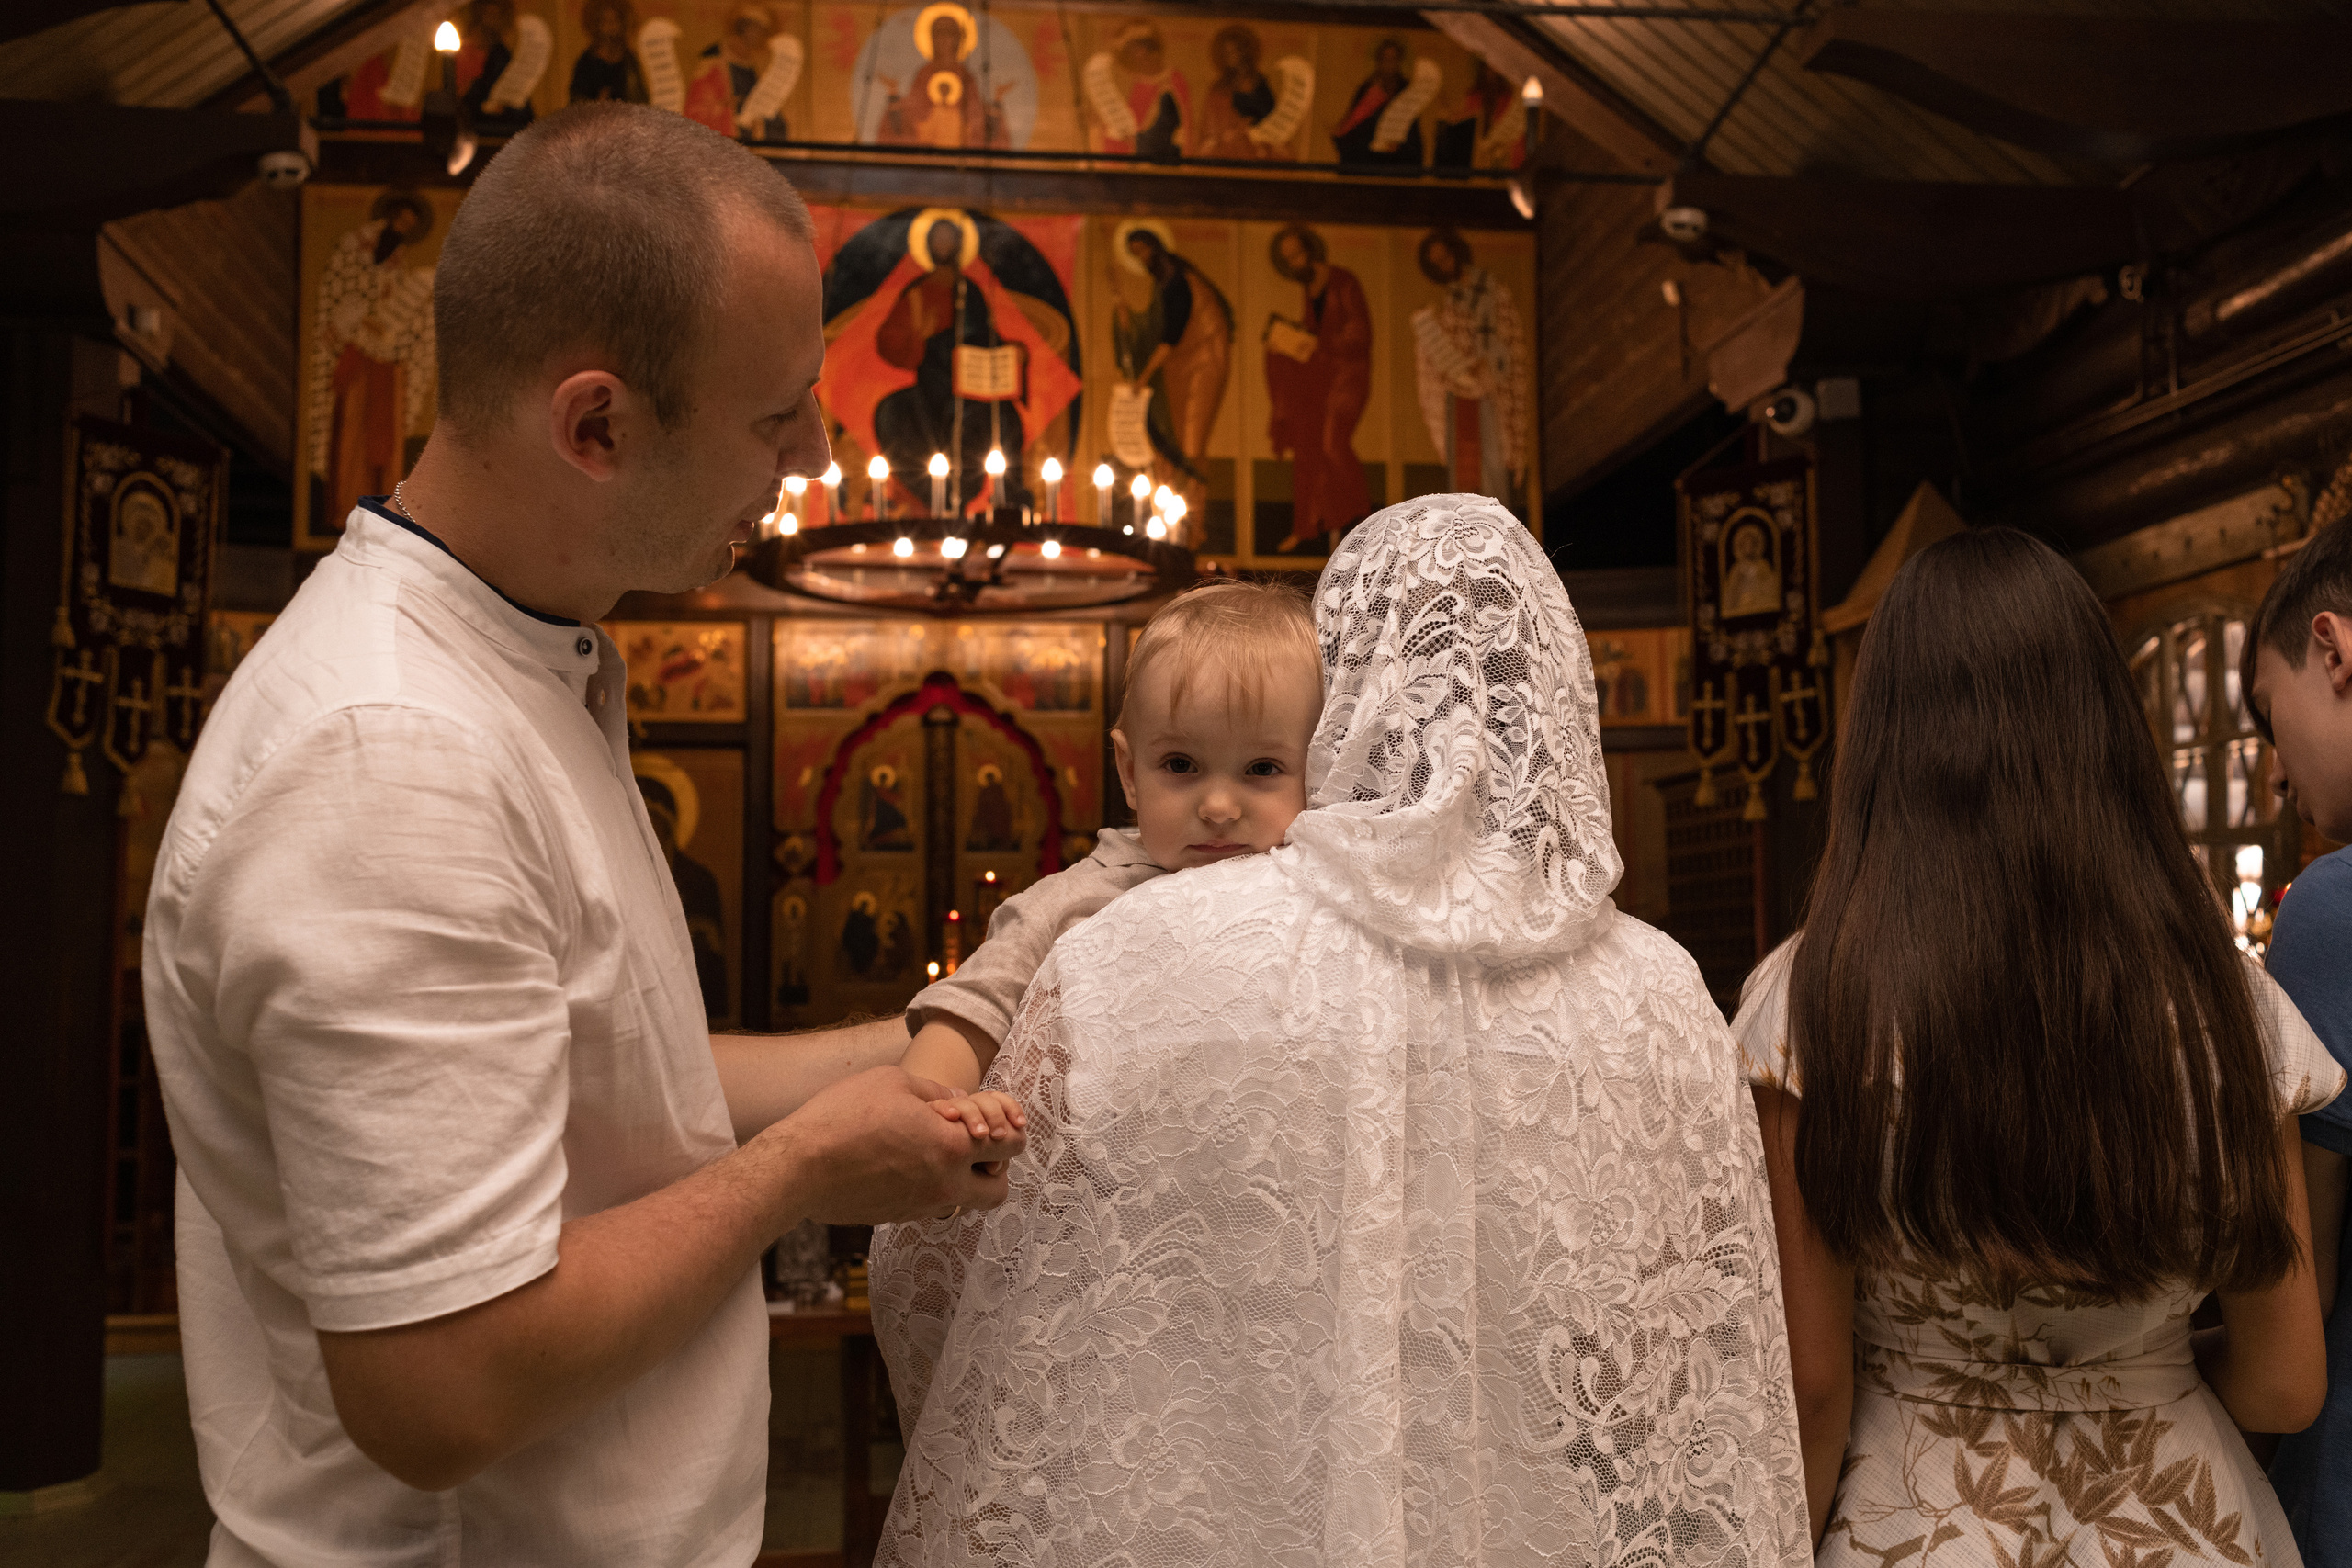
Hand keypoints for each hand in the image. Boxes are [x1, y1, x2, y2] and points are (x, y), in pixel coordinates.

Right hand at [756, 1065, 1020, 1224]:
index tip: (989, 1120)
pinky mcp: (896, 1218)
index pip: (1011, 1147)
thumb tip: (960, 1100)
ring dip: (960, 1180)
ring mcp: (920, 1207)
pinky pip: (929, 1207)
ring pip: (963, 1203)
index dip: (1008, 1129)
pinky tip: (901, 1165)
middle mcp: (944, 1186)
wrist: (797, 1169)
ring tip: (931, 1152)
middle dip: (993, 1168)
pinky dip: (928, 1189)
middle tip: (969, 1145)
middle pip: (998, 1191)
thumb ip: (936, 1092)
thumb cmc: (844, 1116)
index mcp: (952, 1147)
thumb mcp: (894, 1083)